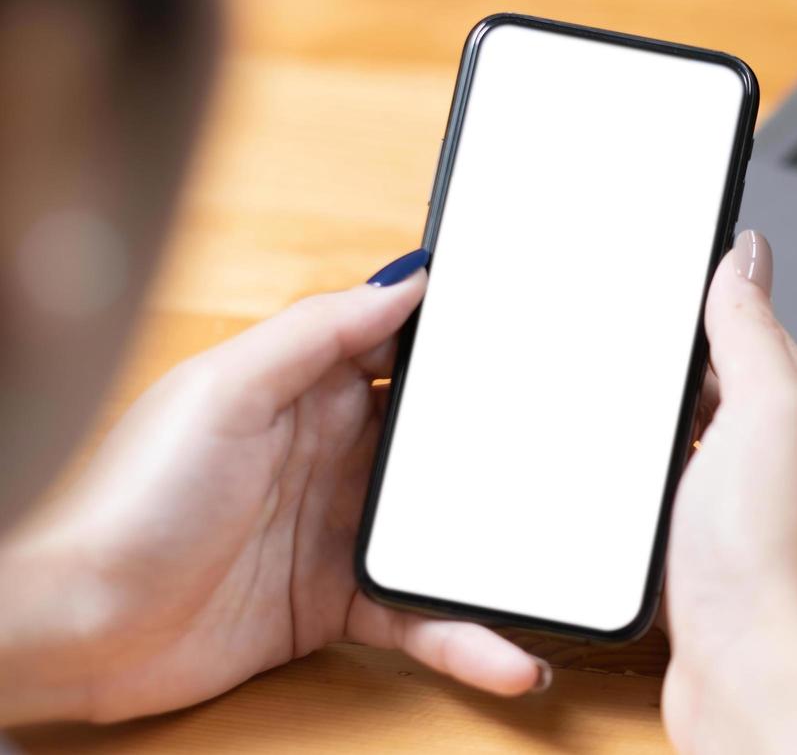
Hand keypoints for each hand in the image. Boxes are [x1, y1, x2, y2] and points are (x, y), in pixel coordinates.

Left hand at [0, 250, 547, 725]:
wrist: (79, 627)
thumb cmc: (132, 498)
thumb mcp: (223, 390)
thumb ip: (316, 331)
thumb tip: (407, 277)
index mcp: (306, 391)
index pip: (404, 353)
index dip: (467, 346)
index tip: (537, 337)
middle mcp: (331, 455)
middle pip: (439, 443)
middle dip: (507, 445)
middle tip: (580, 449)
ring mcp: (337, 531)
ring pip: (443, 532)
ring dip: (501, 549)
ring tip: (562, 565)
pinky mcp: (337, 604)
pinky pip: (421, 616)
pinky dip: (468, 637)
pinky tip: (511, 656)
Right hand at [662, 231, 796, 753]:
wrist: (751, 677)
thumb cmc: (767, 558)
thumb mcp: (766, 412)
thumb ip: (754, 332)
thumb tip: (748, 254)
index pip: (756, 330)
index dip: (708, 301)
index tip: (659, 273)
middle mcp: (785, 460)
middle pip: (721, 384)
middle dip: (676, 364)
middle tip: (626, 344)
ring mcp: (745, 511)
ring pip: (693, 439)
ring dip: (660, 422)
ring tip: (620, 405)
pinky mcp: (707, 556)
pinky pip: (673, 493)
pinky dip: (647, 478)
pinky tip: (622, 477)